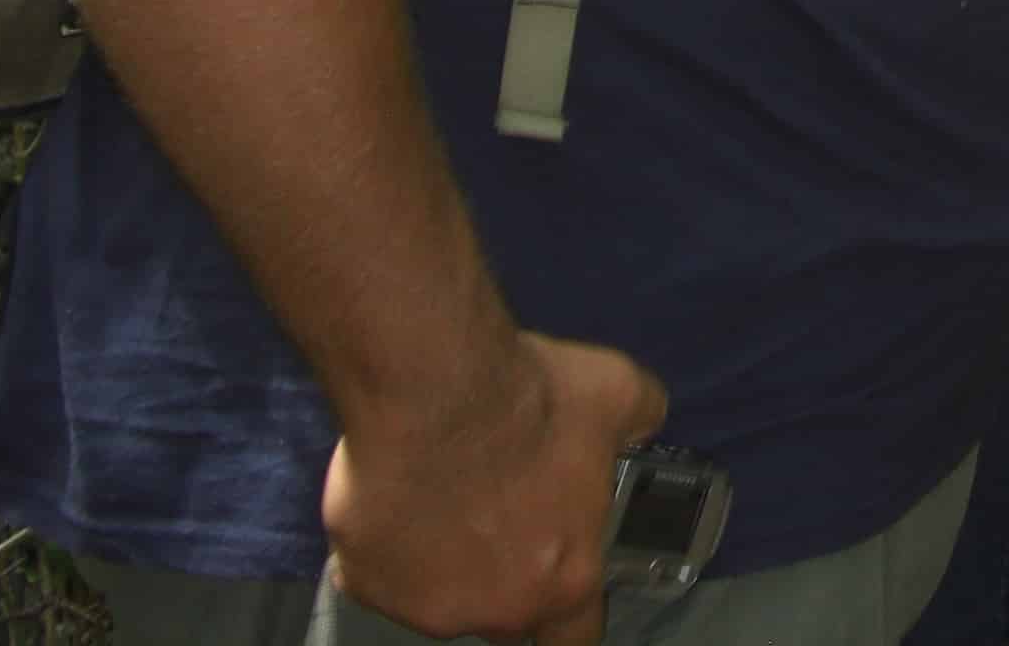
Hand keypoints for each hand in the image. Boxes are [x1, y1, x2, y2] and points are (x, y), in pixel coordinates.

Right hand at [325, 329, 667, 645]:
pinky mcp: (363, 583)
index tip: (561, 580)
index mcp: (567, 580)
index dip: (572, 613)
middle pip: (507, 610)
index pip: (578, 637)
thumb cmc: (534, 398)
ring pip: (440, 593)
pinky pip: (376, 572)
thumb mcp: (620, 392)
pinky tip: (392, 494)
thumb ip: (642, 420)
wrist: (433, 387)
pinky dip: (383, 544)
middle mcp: (496, 609)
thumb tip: (646, 426)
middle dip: (506, 573)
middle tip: (498, 511)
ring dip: (445, 558)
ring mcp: (423, 607)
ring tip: (441, 490)